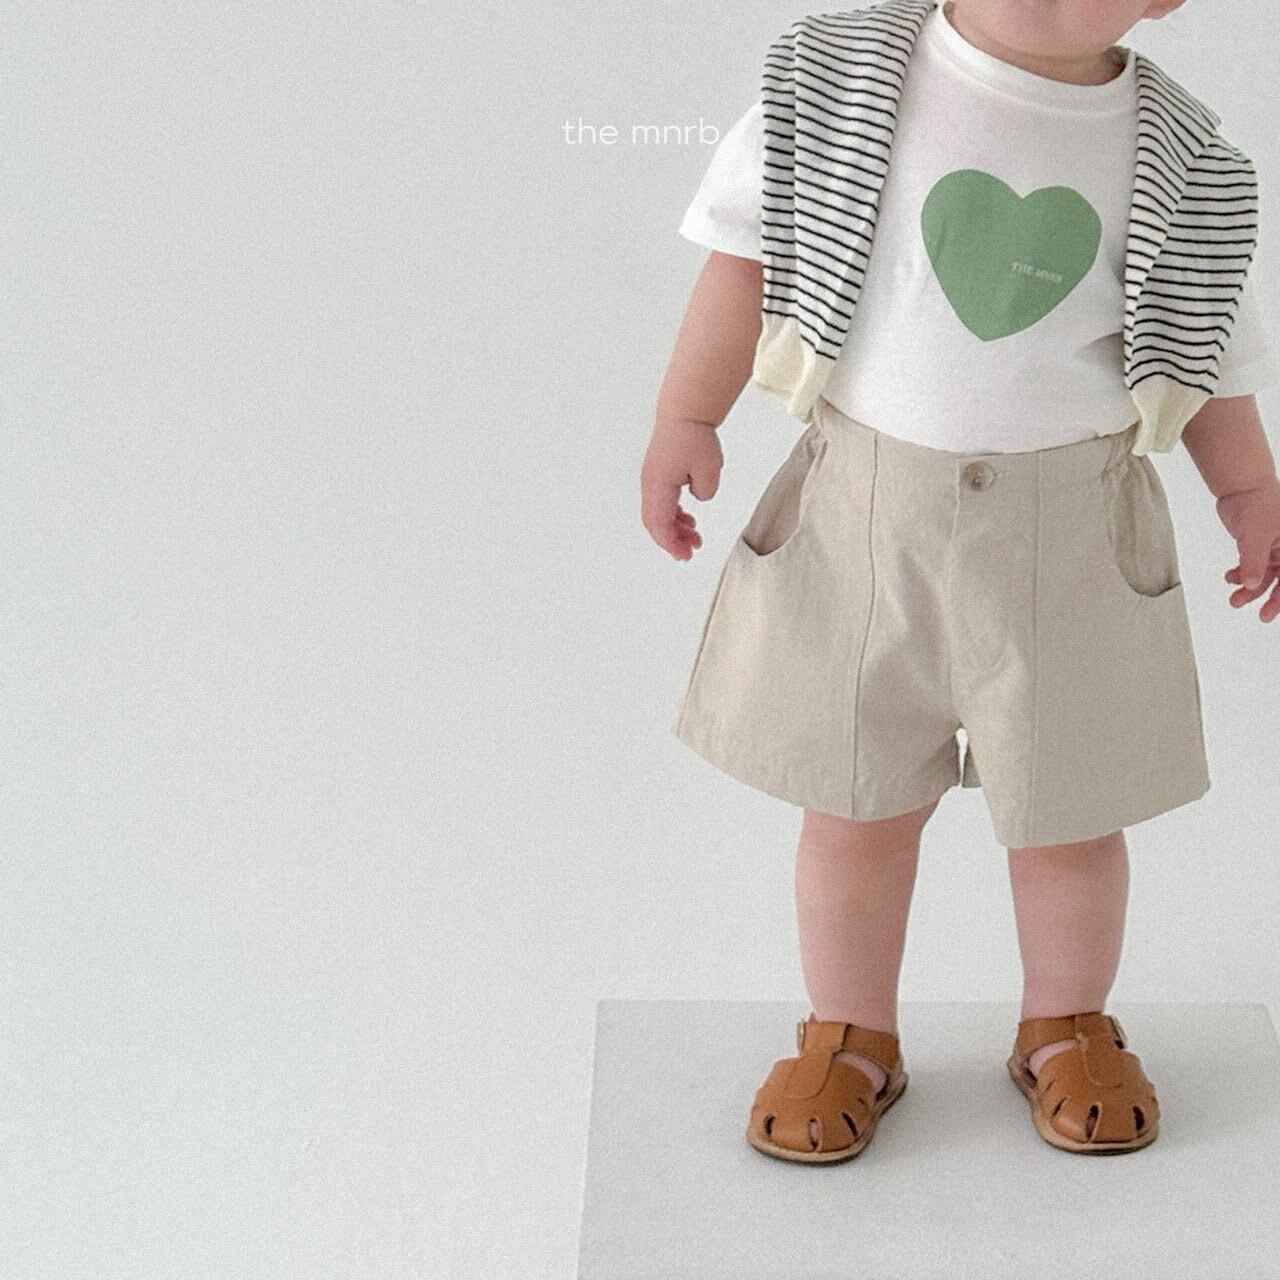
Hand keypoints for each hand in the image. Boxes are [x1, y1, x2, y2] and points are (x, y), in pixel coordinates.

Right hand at [640, 418, 722, 559]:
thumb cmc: (693, 436)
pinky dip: (675, 515)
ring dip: (675, 528)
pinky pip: (664, 503)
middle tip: (690, 552)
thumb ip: (705, 492)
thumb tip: (699, 498)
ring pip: (660, 514)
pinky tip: (689, 520)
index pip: (659, 524)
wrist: (685, 414)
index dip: (671, 542)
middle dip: (672, 540)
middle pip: (656, 522)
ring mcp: (654, 481)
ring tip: (695, 537)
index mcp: (657, 486)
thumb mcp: (709, 469)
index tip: (684, 554)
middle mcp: (651, 485)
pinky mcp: (660, 476)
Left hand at [1216, 477, 1279, 621]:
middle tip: (1260, 616)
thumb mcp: (1256, 536)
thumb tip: (1252, 585)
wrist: (1241, 487)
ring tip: (1234, 600)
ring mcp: (1272, 549)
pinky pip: (1251, 567)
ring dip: (1249, 589)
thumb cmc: (1258, 505)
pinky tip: (1230, 578)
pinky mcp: (1255, 547)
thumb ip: (1254, 562)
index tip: (1269, 614)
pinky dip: (1240, 575)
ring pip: (1263, 577)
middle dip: (1269, 599)